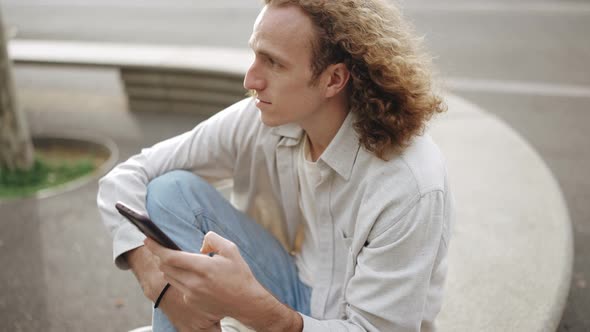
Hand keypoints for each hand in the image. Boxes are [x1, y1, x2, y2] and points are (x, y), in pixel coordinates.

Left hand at [144, 232, 271, 321]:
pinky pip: (178, 286)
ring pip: (169, 276)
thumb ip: (212, 239)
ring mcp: (191, 294)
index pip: (171, 257)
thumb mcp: (230, 249)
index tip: (148, 239)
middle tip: (158, 246)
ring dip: (168, 266)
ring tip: (173, 259)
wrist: (245, 301)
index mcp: (204, 267)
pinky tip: (189, 275)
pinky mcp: (190, 302)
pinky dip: (180, 278)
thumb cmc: (239, 274)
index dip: (156, 247)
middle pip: (165, 266)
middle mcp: (194, 282)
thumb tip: (200, 245)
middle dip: (159, 255)